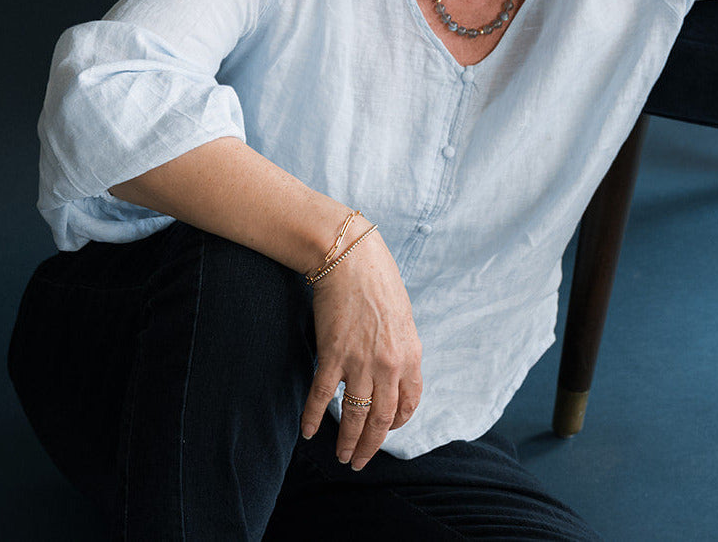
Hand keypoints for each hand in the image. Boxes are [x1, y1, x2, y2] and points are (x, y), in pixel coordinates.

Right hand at [300, 225, 422, 470]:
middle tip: (360, 461)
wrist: (352, 257)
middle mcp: (389, 364)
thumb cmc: (378, 280)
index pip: (409, 402)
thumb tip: (394, 370)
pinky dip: (313, 417)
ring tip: (341, 456)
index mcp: (410, 353)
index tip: (386, 430)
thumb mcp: (402, 316)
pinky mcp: (332, 354)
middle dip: (371, 445)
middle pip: (382, 418)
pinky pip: (322, 396)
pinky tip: (307, 432)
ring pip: (354, 414)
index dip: (398, 422)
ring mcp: (360, 361)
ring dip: (347, 440)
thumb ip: (401, 347)